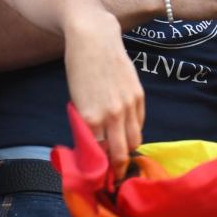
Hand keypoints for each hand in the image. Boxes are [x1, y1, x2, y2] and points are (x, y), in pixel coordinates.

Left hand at [62, 14, 144, 178]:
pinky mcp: (139, 95)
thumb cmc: (78, 68)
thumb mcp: (76, 100)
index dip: (98, 168)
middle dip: (116, 168)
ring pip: (134, 140)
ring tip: (121, 155)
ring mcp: (128, 105)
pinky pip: (139, 122)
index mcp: (91, 118)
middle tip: (113, 176)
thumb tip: (95, 143)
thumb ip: (87, 123)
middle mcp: (111, 114)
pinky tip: (126, 132)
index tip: (99, 177)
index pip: (97, 154)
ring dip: (127, 150)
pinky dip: (134, 131)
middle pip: (119, 153)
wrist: (94, 39)